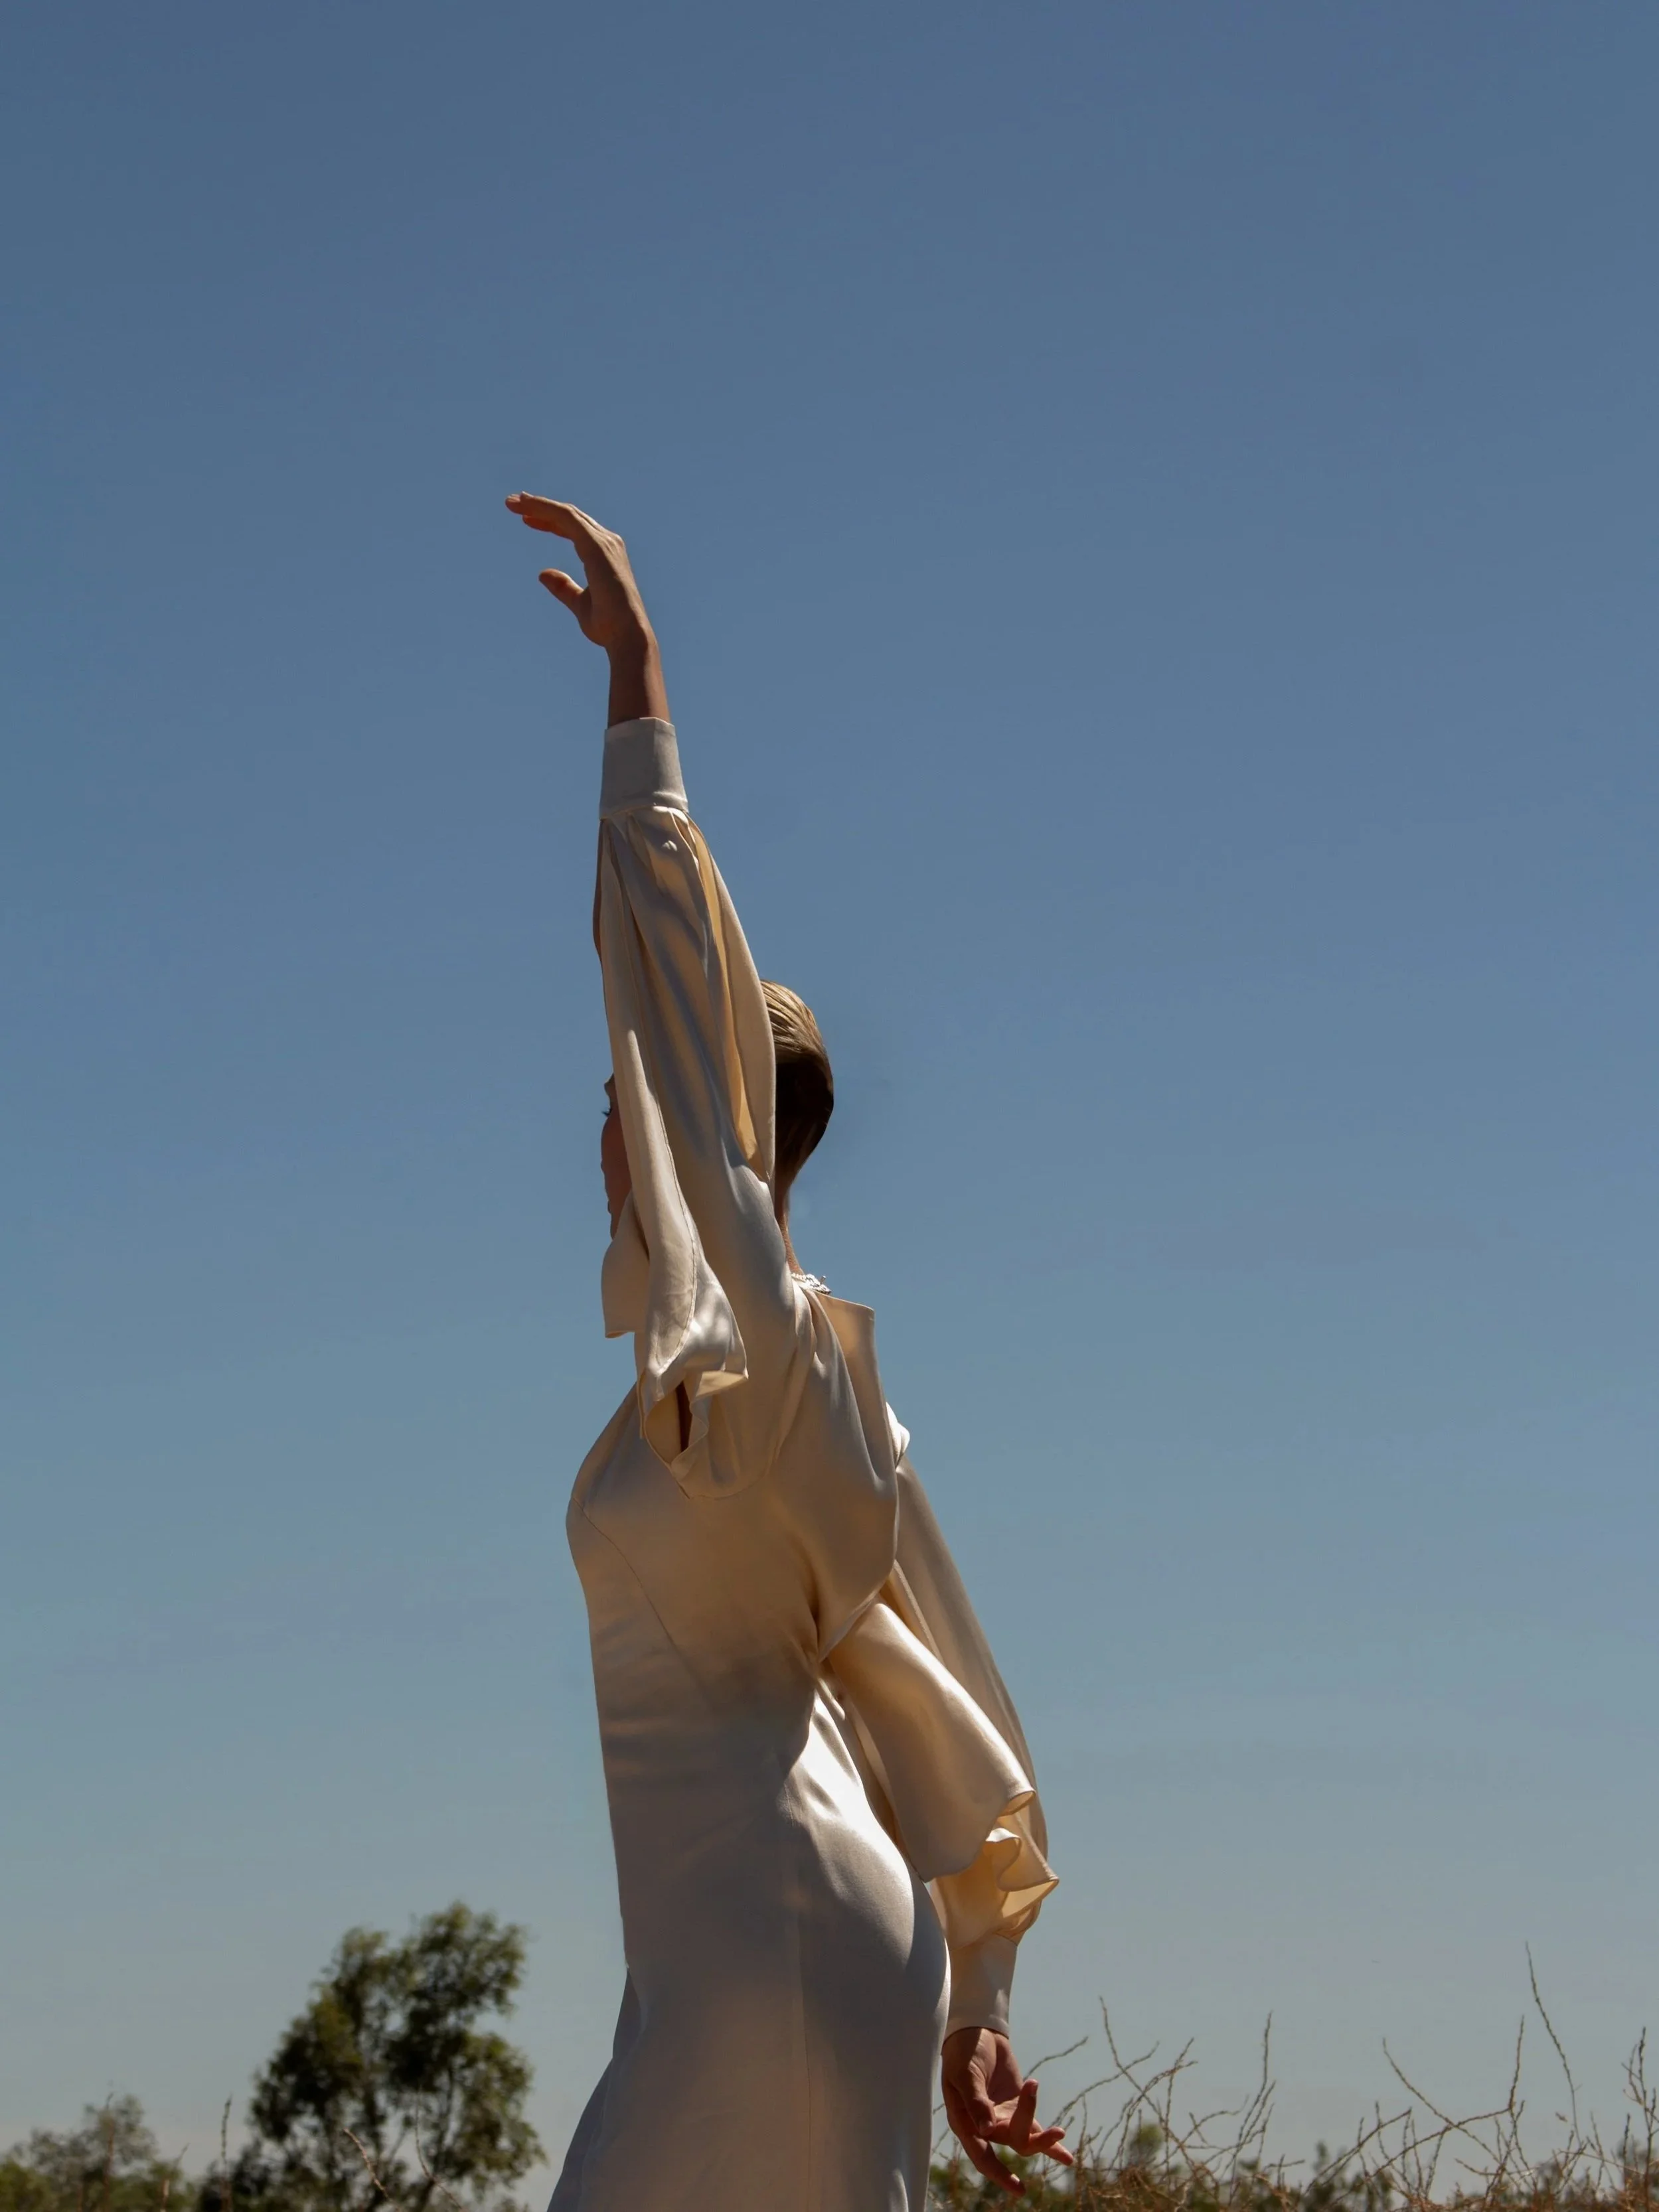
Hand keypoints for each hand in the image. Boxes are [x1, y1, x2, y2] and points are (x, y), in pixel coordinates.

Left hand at [504, 493, 667, 723]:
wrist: (626, 635)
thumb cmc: (608, 625)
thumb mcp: (579, 603)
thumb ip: (564, 588)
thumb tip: (543, 574)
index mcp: (604, 555)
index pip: (574, 529)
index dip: (550, 522)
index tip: (527, 519)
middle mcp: (607, 543)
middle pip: (569, 517)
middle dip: (541, 507)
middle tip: (514, 504)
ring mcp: (603, 542)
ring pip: (566, 513)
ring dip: (539, 504)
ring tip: (513, 502)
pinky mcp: (595, 545)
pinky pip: (566, 519)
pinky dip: (545, 509)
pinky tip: (526, 509)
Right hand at [941, 2027, 1072, 2196]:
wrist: (976, 2031)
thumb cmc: (964, 2052)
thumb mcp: (966, 2074)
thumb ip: (976, 2101)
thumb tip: (987, 2130)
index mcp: (965, 2123)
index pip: (982, 2155)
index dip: (999, 2173)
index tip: (1019, 2187)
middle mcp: (984, 2127)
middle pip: (1012, 2143)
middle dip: (1035, 2140)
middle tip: (1056, 2132)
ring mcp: (1002, 2118)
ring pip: (1025, 2138)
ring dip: (1044, 2138)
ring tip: (1060, 2131)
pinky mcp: (1016, 2107)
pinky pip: (1034, 2128)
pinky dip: (1050, 2143)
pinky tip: (1067, 2158)